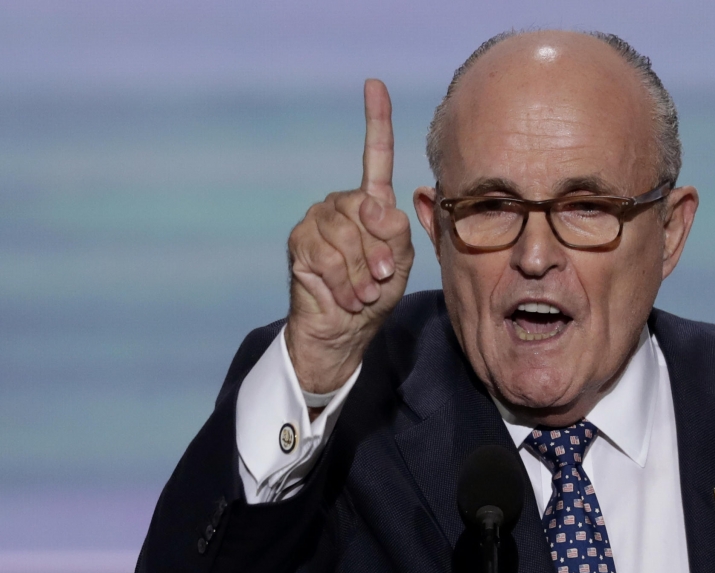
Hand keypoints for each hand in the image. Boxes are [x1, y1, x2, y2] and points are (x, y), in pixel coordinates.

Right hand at [285, 79, 413, 393]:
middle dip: (380, 250)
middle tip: (383, 279)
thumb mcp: (400, 264)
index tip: (373, 85)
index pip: (375, 156)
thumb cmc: (376, 295)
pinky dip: (343, 282)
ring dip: (362, 271)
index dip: (376, 121)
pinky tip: (346, 297)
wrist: (343, 331)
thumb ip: (397, 232)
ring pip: (346, 234)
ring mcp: (317, 222)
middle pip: (366, 209)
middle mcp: (342, 205)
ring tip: (364, 293)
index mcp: (371, 204)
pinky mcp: (299, 243)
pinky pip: (327, 256)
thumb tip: (376, 205)